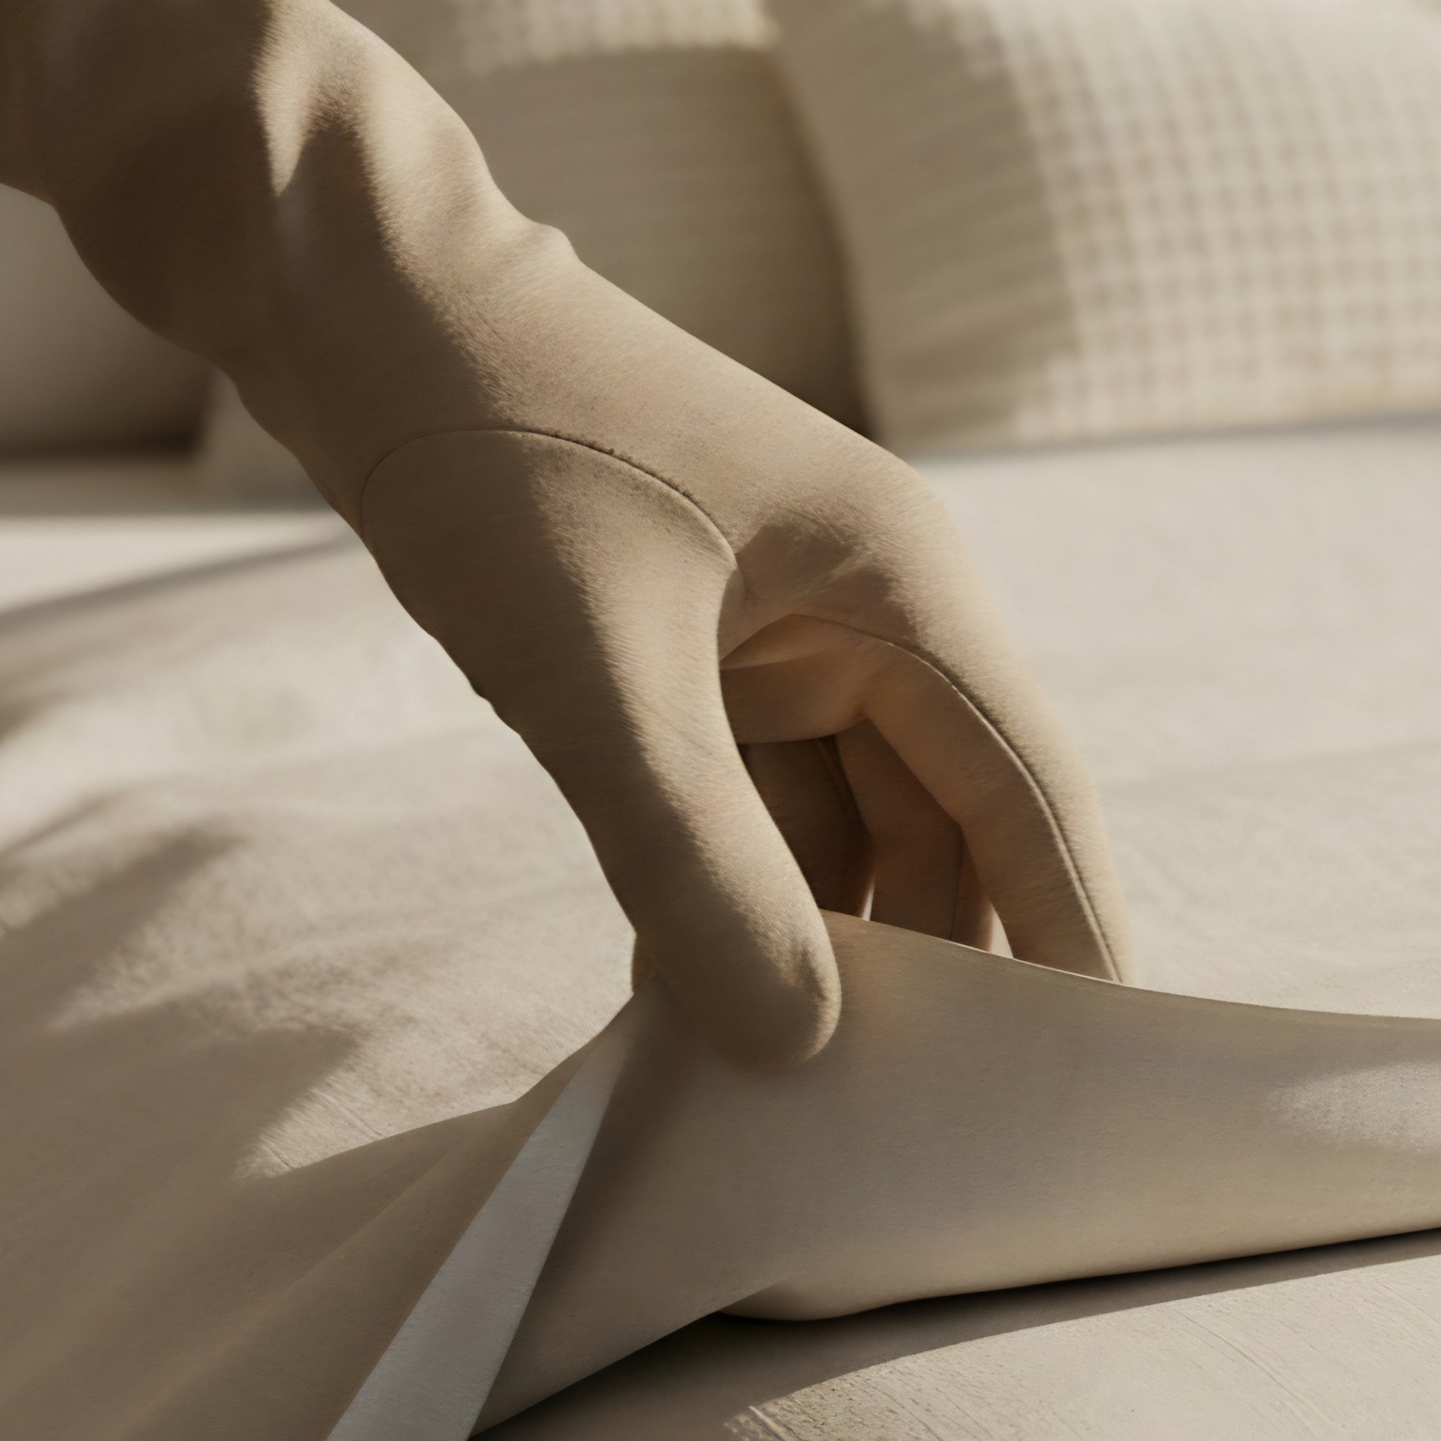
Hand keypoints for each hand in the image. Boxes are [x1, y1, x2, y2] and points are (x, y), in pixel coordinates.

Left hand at [344, 259, 1133, 1067]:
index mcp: (905, 589)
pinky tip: (685, 1004)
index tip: (1091, 1099)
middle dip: (929, 972)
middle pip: (946, 830)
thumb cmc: (495, 449)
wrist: (349, 298)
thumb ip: (697, 866)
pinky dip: (724, 899)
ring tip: (786, 1102)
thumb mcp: (595, 677)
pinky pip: (744, 808)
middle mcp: (868, 614)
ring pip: (837, 831)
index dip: (1069, 948)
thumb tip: (792, 1047)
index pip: (1031, 800)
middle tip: (908, 1142)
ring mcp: (776, 634)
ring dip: (811, 945)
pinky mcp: (690, 653)